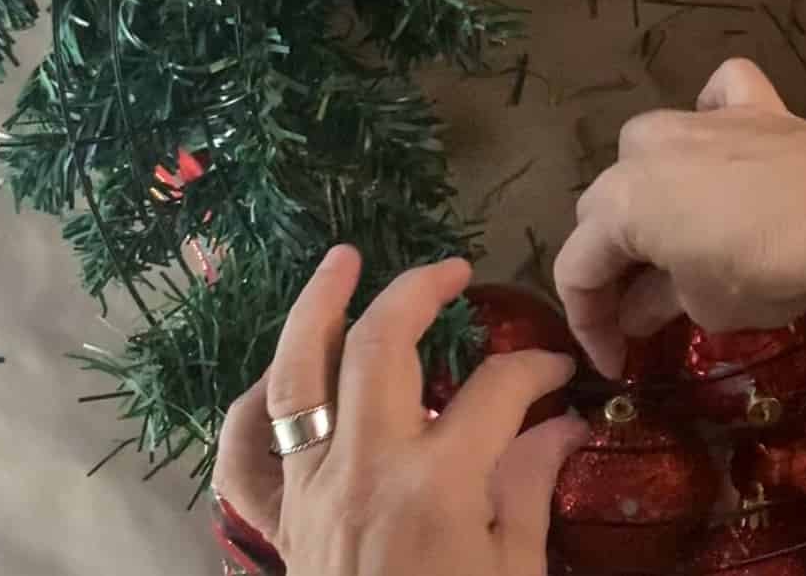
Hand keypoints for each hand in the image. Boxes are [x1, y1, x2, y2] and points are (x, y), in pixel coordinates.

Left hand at [212, 246, 587, 574]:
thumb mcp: (515, 569)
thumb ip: (529, 486)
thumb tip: (560, 427)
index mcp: (437, 483)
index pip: (496, 389)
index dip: (536, 368)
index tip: (559, 373)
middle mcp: (365, 468)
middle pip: (381, 346)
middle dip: (418, 292)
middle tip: (452, 271)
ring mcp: (311, 489)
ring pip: (296, 376)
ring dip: (318, 308)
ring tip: (344, 260)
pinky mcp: (278, 519)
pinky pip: (245, 451)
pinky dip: (255, 406)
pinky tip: (279, 374)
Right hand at [555, 57, 805, 377]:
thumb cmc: (771, 266)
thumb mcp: (708, 306)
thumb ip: (660, 304)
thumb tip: (639, 309)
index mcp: (619, 204)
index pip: (577, 270)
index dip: (590, 325)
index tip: (617, 363)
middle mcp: (644, 149)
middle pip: (608, 212)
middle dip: (618, 265)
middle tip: (647, 314)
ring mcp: (699, 118)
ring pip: (651, 153)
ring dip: (655, 197)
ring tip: (682, 242)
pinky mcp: (754, 104)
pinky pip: (717, 99)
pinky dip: (713, 115)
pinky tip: (725, 143)